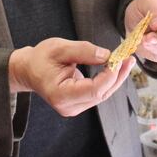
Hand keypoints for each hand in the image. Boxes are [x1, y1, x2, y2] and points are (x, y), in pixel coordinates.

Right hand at [8, 38, 134, 116]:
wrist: (28, 69)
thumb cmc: (40, 58)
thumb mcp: (59, 48)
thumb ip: (83, 51)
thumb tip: (107, 55)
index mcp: (60, 95)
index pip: (93, 90)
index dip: (109, 76)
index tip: (119, 59)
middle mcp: (68, 107)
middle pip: (101, 94)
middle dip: (117, 76)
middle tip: (129, 59)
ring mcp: (73, 108)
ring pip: (102, 95)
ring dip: (115, 79)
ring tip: (125, 62)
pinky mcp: (77, 104)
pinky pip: (97, 94)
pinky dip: (107, 81)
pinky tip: (114, 69)